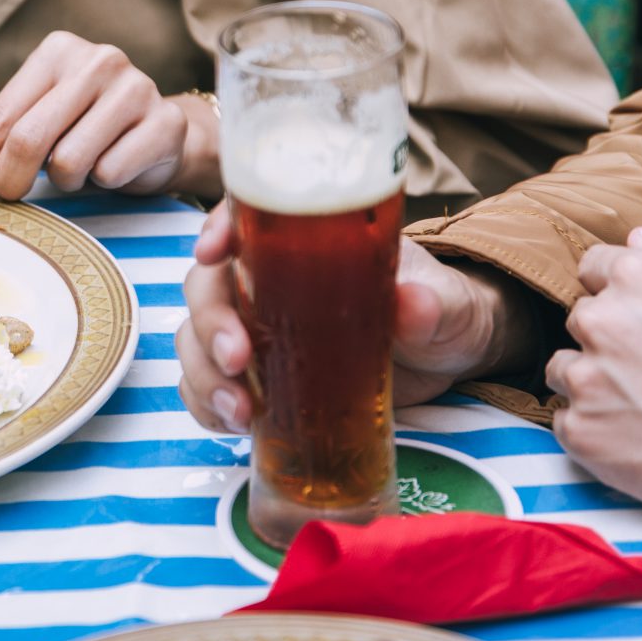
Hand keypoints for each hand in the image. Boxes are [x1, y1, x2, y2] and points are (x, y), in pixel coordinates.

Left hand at [0, 32, 219, 212]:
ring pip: (70, 162)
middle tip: (13, 192)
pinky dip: (104, 182)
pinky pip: (111, 173)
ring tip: (82, 164)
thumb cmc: (83, 127)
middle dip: (10, 180)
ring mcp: (136, 88)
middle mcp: (98, 60)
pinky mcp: (165, 123)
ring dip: (66, 180)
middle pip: (29, 139)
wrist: (159, 135)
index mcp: (57, 51)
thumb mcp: (26, 123)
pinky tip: (115, 163)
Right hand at [176, 206, 538, 431]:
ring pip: (196, 339)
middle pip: (206, 286)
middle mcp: (267, 280)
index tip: (211, 252)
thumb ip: (431, 302)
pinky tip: (233, 423)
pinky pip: (209, 387)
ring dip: (204, 373)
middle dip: (209, 322)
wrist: (445, 358)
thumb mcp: (445, 302)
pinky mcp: (260, 378)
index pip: (243, 217)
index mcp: (304, 240)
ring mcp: (258, 330)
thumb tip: (414, 303)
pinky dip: (208, 405)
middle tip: (236, 357)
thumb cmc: (440, 309)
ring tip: (240, 410)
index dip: (216, 228)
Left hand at [547, 227, 641, 521]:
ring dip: (593, 384)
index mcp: (639, 277)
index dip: (618, 293)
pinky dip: (594, 430)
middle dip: (609, 340)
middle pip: (581, 320)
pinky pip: (566, 421)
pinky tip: (639, 439)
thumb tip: (636, 239)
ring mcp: (587, 378)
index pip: (594, 268)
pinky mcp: (582, 430)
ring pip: (564, 370)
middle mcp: (602, 320)